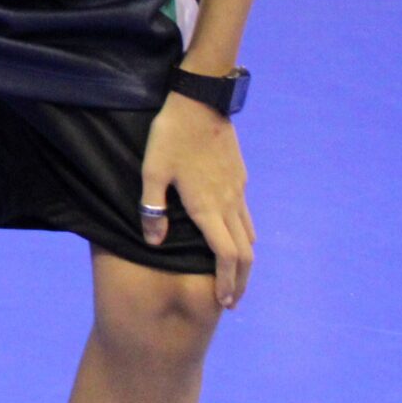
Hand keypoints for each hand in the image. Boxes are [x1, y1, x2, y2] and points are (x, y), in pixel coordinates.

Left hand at [140, 90, 253, 307]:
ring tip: (233, 275)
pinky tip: (232, 237)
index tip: (224, 301)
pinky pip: (246, 216)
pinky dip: (243, 237)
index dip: (227, 281)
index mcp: (208, 206)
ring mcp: (238, 190)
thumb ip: (152, 207)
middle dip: (240, 280)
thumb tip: (154, 241)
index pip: (227, 256)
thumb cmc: (171, 135)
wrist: (201, 100)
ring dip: (244, 260)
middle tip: (232, 300)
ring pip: (249, 234)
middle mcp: (229, 203)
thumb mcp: (151, 170)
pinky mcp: (239, 177)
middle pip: (245, 252)